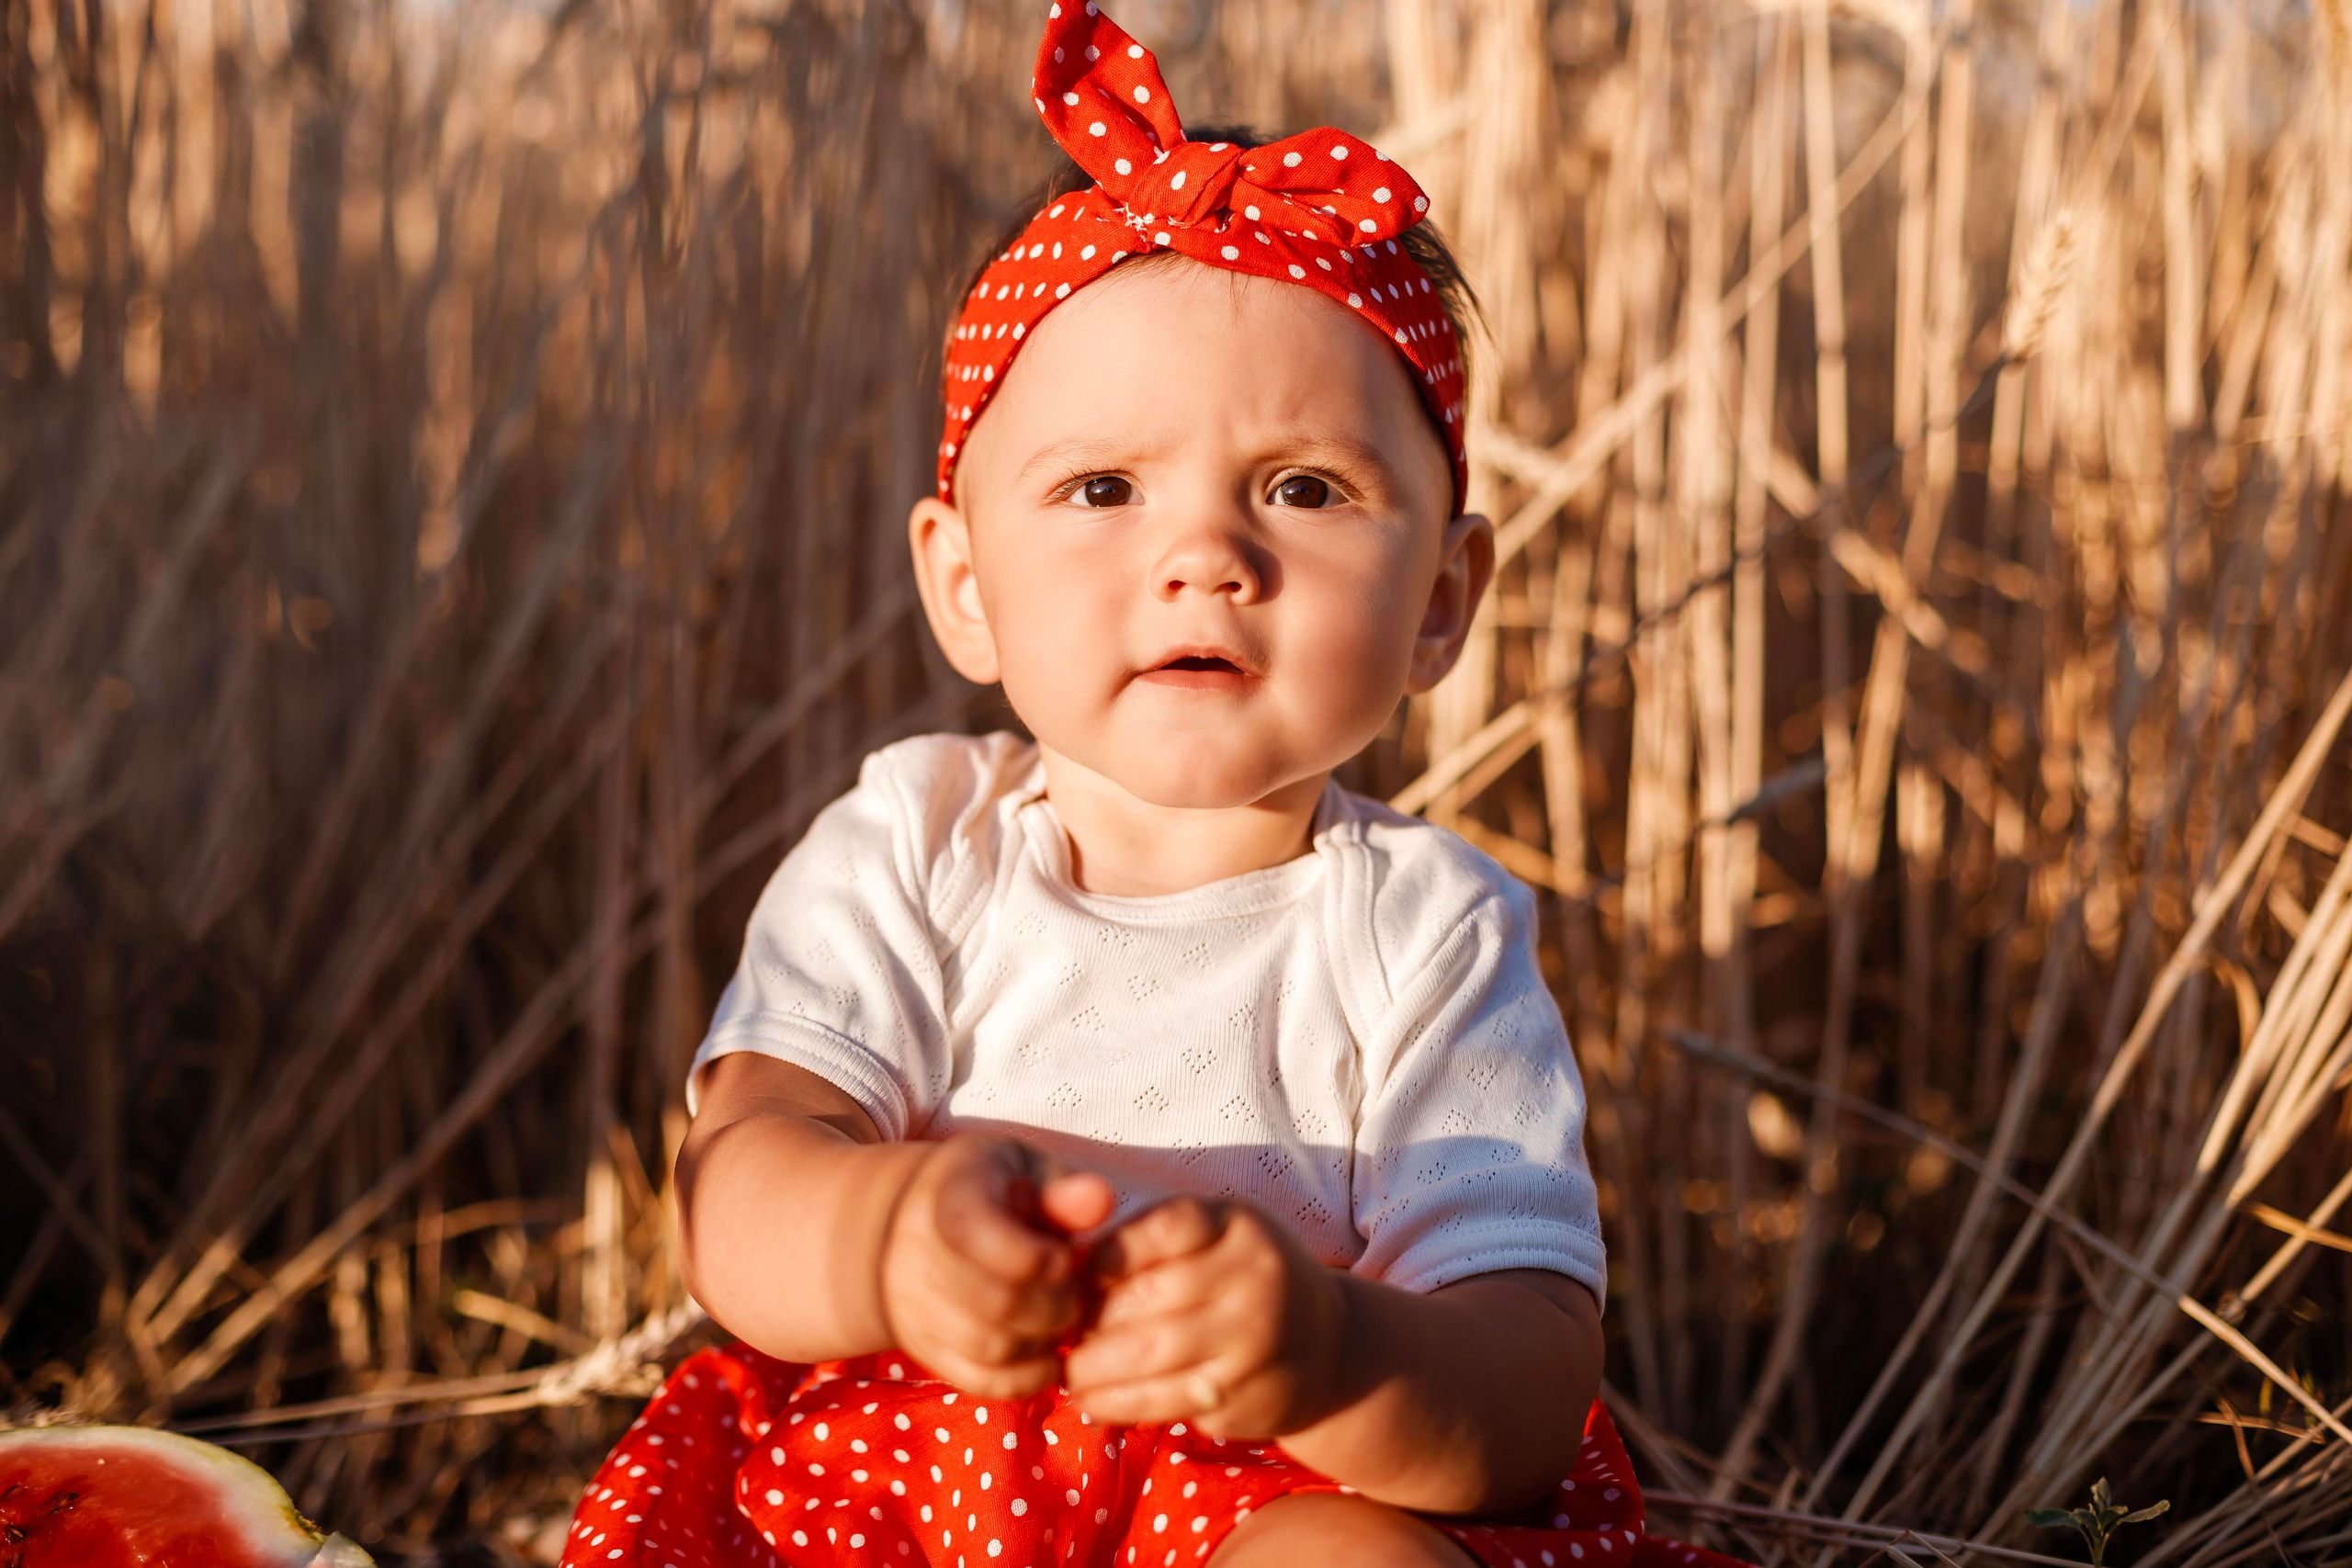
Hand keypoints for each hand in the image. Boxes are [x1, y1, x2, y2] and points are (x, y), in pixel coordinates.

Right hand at [877, 1133, 1113, 1398]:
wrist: (925, 1221)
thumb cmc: (997, 1191)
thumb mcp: (1029, 1173)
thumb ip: (1063, 1193)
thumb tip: (1101, 1199)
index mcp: (949, 1198)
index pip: (977, 1235)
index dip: (1036, 1257)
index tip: (1065, 1257)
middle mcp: (918, 1255)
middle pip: (994, 1301)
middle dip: (1054, 1304)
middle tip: (1074, 1292)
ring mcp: (915, 1306)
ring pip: (988, 1346)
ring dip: (1042, 1340)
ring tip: (1060, 1316)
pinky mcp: (926, 1348)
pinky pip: (979, 1380)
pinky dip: (1026, 1377)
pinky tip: (1047, 1354)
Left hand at [1062, 1196, 1345, 1440]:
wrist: (1327, 1344)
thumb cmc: (1242, 1278)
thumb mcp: (1214, 1236)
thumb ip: (1151, 1239)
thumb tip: (1064, 1269)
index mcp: (1238, 1226)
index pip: (1164, 1229)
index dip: (1108, 1252)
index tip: (1078, 1273)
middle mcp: (1254, 1279)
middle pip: (1146, 1298)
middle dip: (1090, 1320)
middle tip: (1058, 1332)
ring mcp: (1254, 1342)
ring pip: (1149, 1357)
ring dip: (1093, 1372)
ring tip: (1071, 1376)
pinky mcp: (1246, 1395)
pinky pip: (1166, 1403)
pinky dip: (1119, 1406)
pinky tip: (1097, 1403)